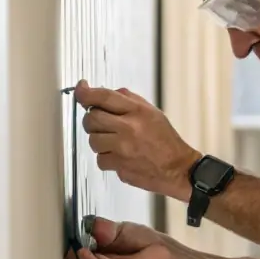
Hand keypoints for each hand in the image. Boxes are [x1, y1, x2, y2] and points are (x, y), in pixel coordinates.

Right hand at [65, 217, 171, 258]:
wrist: (164, 251)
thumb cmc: (143, 242)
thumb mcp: (117, 231)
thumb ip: (101, 229)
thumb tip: (87, 224)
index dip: (68, 249)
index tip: (64, 236)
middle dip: (68, 256)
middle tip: (67, 241)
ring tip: (75, 245)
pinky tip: (84, 251)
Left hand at [75, 80, 199, 198]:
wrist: (179, 169)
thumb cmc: (166, 141)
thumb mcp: (152, 113)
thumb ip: (129, 100)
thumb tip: (104, 93)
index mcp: (138, 112)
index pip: (104, 97)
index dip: (86, 92)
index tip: (81, 89)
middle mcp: (129, 129)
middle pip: (91, 118)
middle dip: (92, 121)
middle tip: (102, 124)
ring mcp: (123, 149)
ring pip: (92, 141)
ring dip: (100, 141)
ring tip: (115, 143)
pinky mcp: (120, 166)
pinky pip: (100, 160)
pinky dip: (107, 159)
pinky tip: (120, 157)